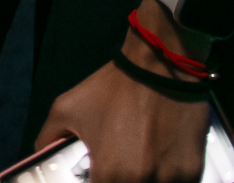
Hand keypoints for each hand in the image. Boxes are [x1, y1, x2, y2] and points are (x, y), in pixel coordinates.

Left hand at [36, 57, 207, 182]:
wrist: (161, 62)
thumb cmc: (116, 86)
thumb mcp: (68, 106)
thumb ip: (49, 137)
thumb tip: (40, 156)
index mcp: (109, 175)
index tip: (100, 176)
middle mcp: (141, 182)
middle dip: (122, 182)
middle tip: (121, 169)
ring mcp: (171, 180)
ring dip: (146, 181)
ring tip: (142, 162)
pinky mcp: (193, 172)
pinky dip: (168, 179)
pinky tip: (161, 162)